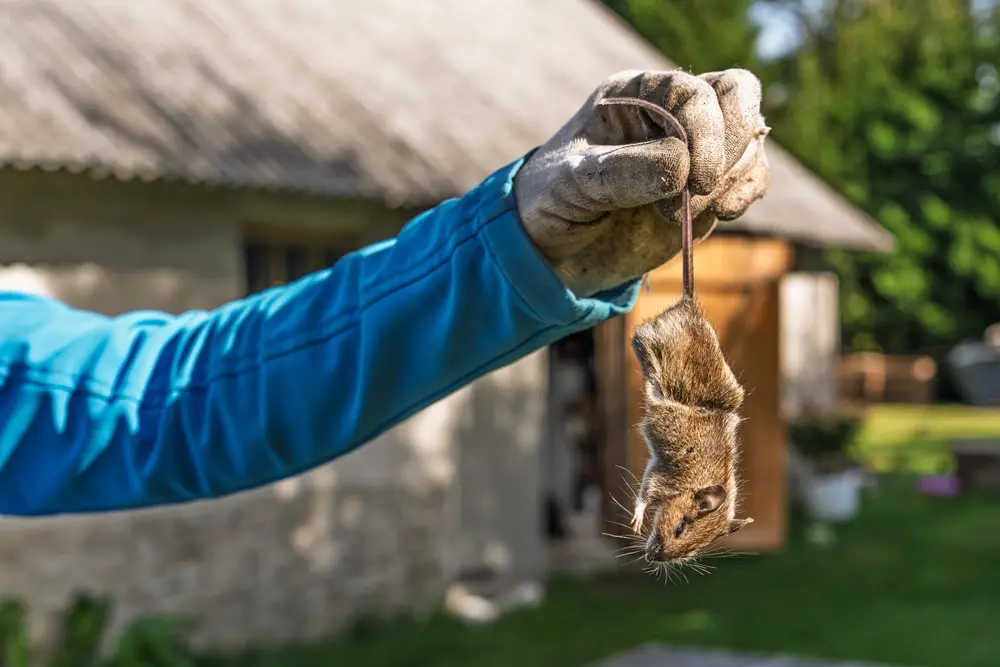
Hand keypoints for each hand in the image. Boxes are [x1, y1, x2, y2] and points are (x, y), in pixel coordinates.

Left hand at [513, 69, 770, 296]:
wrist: (555, 251)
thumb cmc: (553, 203)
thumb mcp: (573, 185)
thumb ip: (621, 173)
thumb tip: (683, 168)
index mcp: (635, 95)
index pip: (695, 92)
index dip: (707, 133)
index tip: (694, 182)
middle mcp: (670, 113)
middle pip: (739, 97)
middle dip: (730, 149)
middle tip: (699, 194)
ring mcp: (694, 150)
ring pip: (749, 143)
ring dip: (731, 183)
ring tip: (684, 215)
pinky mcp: (707, 188)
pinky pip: (751, 178)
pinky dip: (743, 197)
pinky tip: (715, 216)